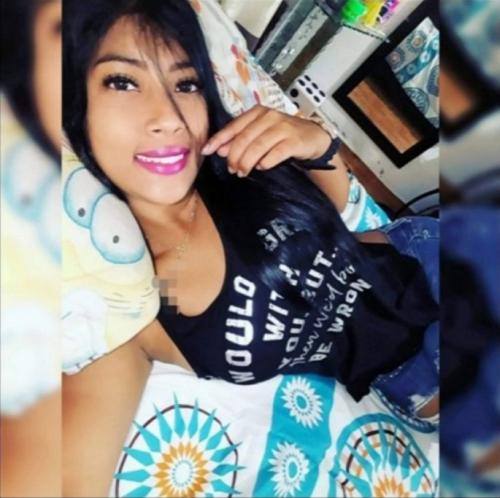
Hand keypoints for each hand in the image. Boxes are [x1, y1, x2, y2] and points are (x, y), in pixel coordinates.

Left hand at [201, 105, 331, 176]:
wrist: (313, 138)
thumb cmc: (283, 136)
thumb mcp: (260, 134)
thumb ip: (241, 139)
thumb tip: (221, 150)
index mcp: (257, 113)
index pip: (234, 127)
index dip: (219, 140)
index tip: (206, 151)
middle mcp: (269, 117)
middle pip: (244, 138)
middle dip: (235, 156)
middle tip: (232, 170)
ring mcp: (283, 127)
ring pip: (258, 146)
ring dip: (247, 162)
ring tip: (243, 172)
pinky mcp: (295, 140)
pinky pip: (276, 153)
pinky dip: (267, 162)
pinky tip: (263, 168)